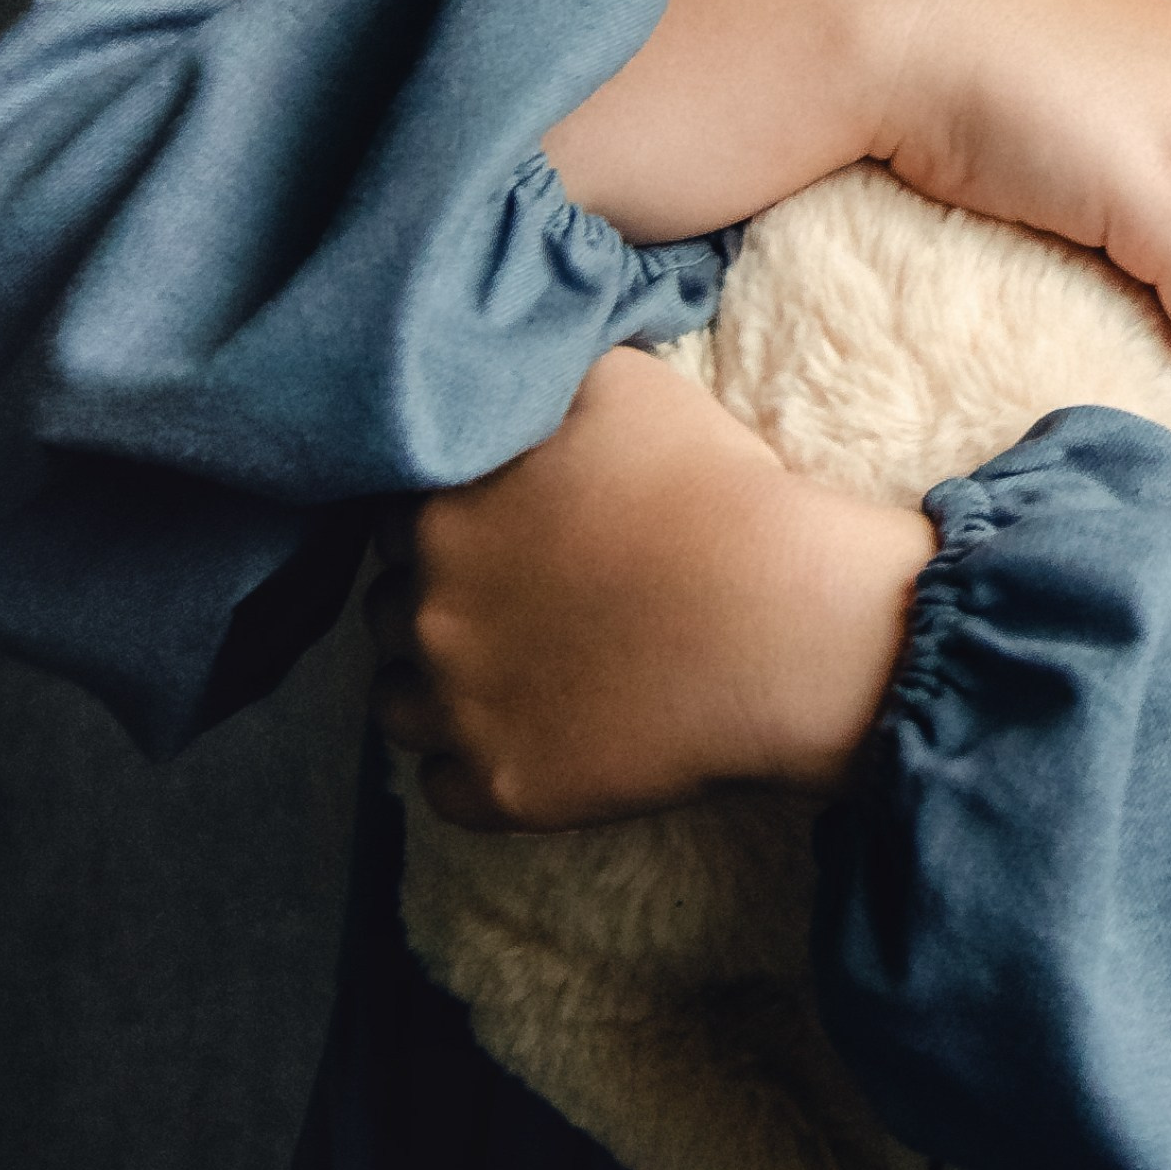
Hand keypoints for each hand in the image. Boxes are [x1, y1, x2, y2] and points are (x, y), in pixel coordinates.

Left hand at [368, 347, 937, 828]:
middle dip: (443, 602)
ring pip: (398, 705)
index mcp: (439, 510)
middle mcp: (425, 612)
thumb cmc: (712, 490)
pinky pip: (446, 791)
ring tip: (520, 675)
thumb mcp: (620, 382)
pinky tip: (543, 735)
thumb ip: (533, 378)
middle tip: (522, 601)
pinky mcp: (501, 788)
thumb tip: (505, 379)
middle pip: (391, 609)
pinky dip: (482, 767)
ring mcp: (457, 710)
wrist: (779, 622)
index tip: (506, 530)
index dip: (452, 520)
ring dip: (441, 690)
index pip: (394, 517)